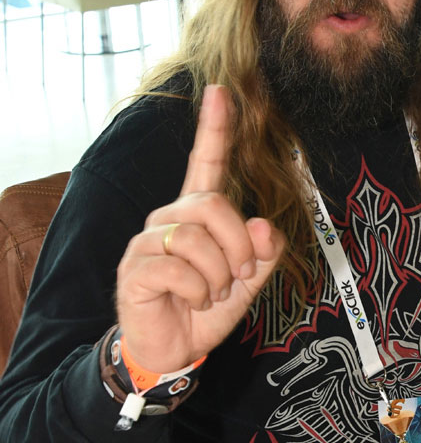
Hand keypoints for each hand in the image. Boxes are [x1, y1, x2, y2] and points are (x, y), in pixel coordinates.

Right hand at [116, 84, 284, 373]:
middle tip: (238, 278)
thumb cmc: (207, 309)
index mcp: (197, 215)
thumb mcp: (248, 281)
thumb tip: (263, 225)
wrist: (173, 350)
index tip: (219, 92)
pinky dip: (197, 291)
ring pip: (196, 238)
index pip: (206, 163)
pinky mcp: (134, 268)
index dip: (214, 129)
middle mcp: (169, 219)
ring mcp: (147, 242)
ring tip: (211, 294)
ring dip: (218, 276)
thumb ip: (262, 252)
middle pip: (214, 205)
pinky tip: (191, 301)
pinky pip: (177, 268)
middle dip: (238, 245)